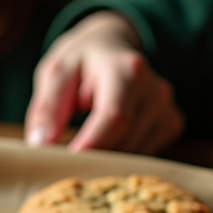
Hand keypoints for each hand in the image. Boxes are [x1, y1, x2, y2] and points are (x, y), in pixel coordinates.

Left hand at [24, 11, 184, 152]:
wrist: (113, 46)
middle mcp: (155, 90)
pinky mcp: (171, 125)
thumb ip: (47, 107)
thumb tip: (41, 144)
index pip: (114, 117)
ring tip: (78, 152)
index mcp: (128, 70)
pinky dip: (119, 159)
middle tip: (60, 166)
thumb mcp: (56, 73)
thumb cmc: (81, 61)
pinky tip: (103, 147)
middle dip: (91, 157)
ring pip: (134, 154)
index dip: (91, 145)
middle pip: (125, 141)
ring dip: (103, 161)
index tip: (64, 163)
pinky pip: (144, 155)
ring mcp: (167, 109)